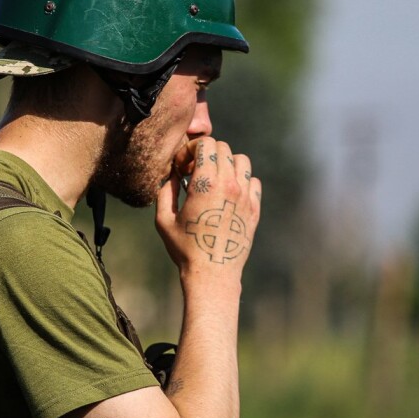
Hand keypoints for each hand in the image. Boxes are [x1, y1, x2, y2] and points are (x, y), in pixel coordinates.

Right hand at [155, 136, 261, 277]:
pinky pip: (254, 181)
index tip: (184, 167)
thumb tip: (172, 174)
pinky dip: (242, 181)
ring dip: (227, 164)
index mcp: (206, 184)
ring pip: (242, 161)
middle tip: (197, 173)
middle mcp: (229, 185)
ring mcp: (245, 196)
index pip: (206, 144)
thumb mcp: (164, 219)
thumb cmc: (184, 249)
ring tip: (215, 180)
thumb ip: (165, 191)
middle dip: (207, 154)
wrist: (213, 273)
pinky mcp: (255, 208)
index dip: (192, 150)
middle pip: (224, 148)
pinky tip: (229, 194)